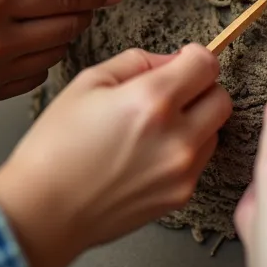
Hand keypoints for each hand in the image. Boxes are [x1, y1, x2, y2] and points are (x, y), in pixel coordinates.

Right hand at [0, 46, 229, 266]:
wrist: (45, 210)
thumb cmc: (56, 148)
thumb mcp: (88, 83)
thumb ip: (137, 62)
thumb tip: (171, 61)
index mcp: (152, 100)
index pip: (206, 65)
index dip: (194, 57)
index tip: (183, 60)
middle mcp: (176, 136)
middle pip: (221, 98)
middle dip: (201, 89)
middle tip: (173, 93)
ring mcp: (182, 169)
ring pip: (215, 131)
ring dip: (196, 122)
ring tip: (155, 128)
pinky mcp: (181, 195)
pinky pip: (199, 161)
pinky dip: (185, 151)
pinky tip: (149, 154)